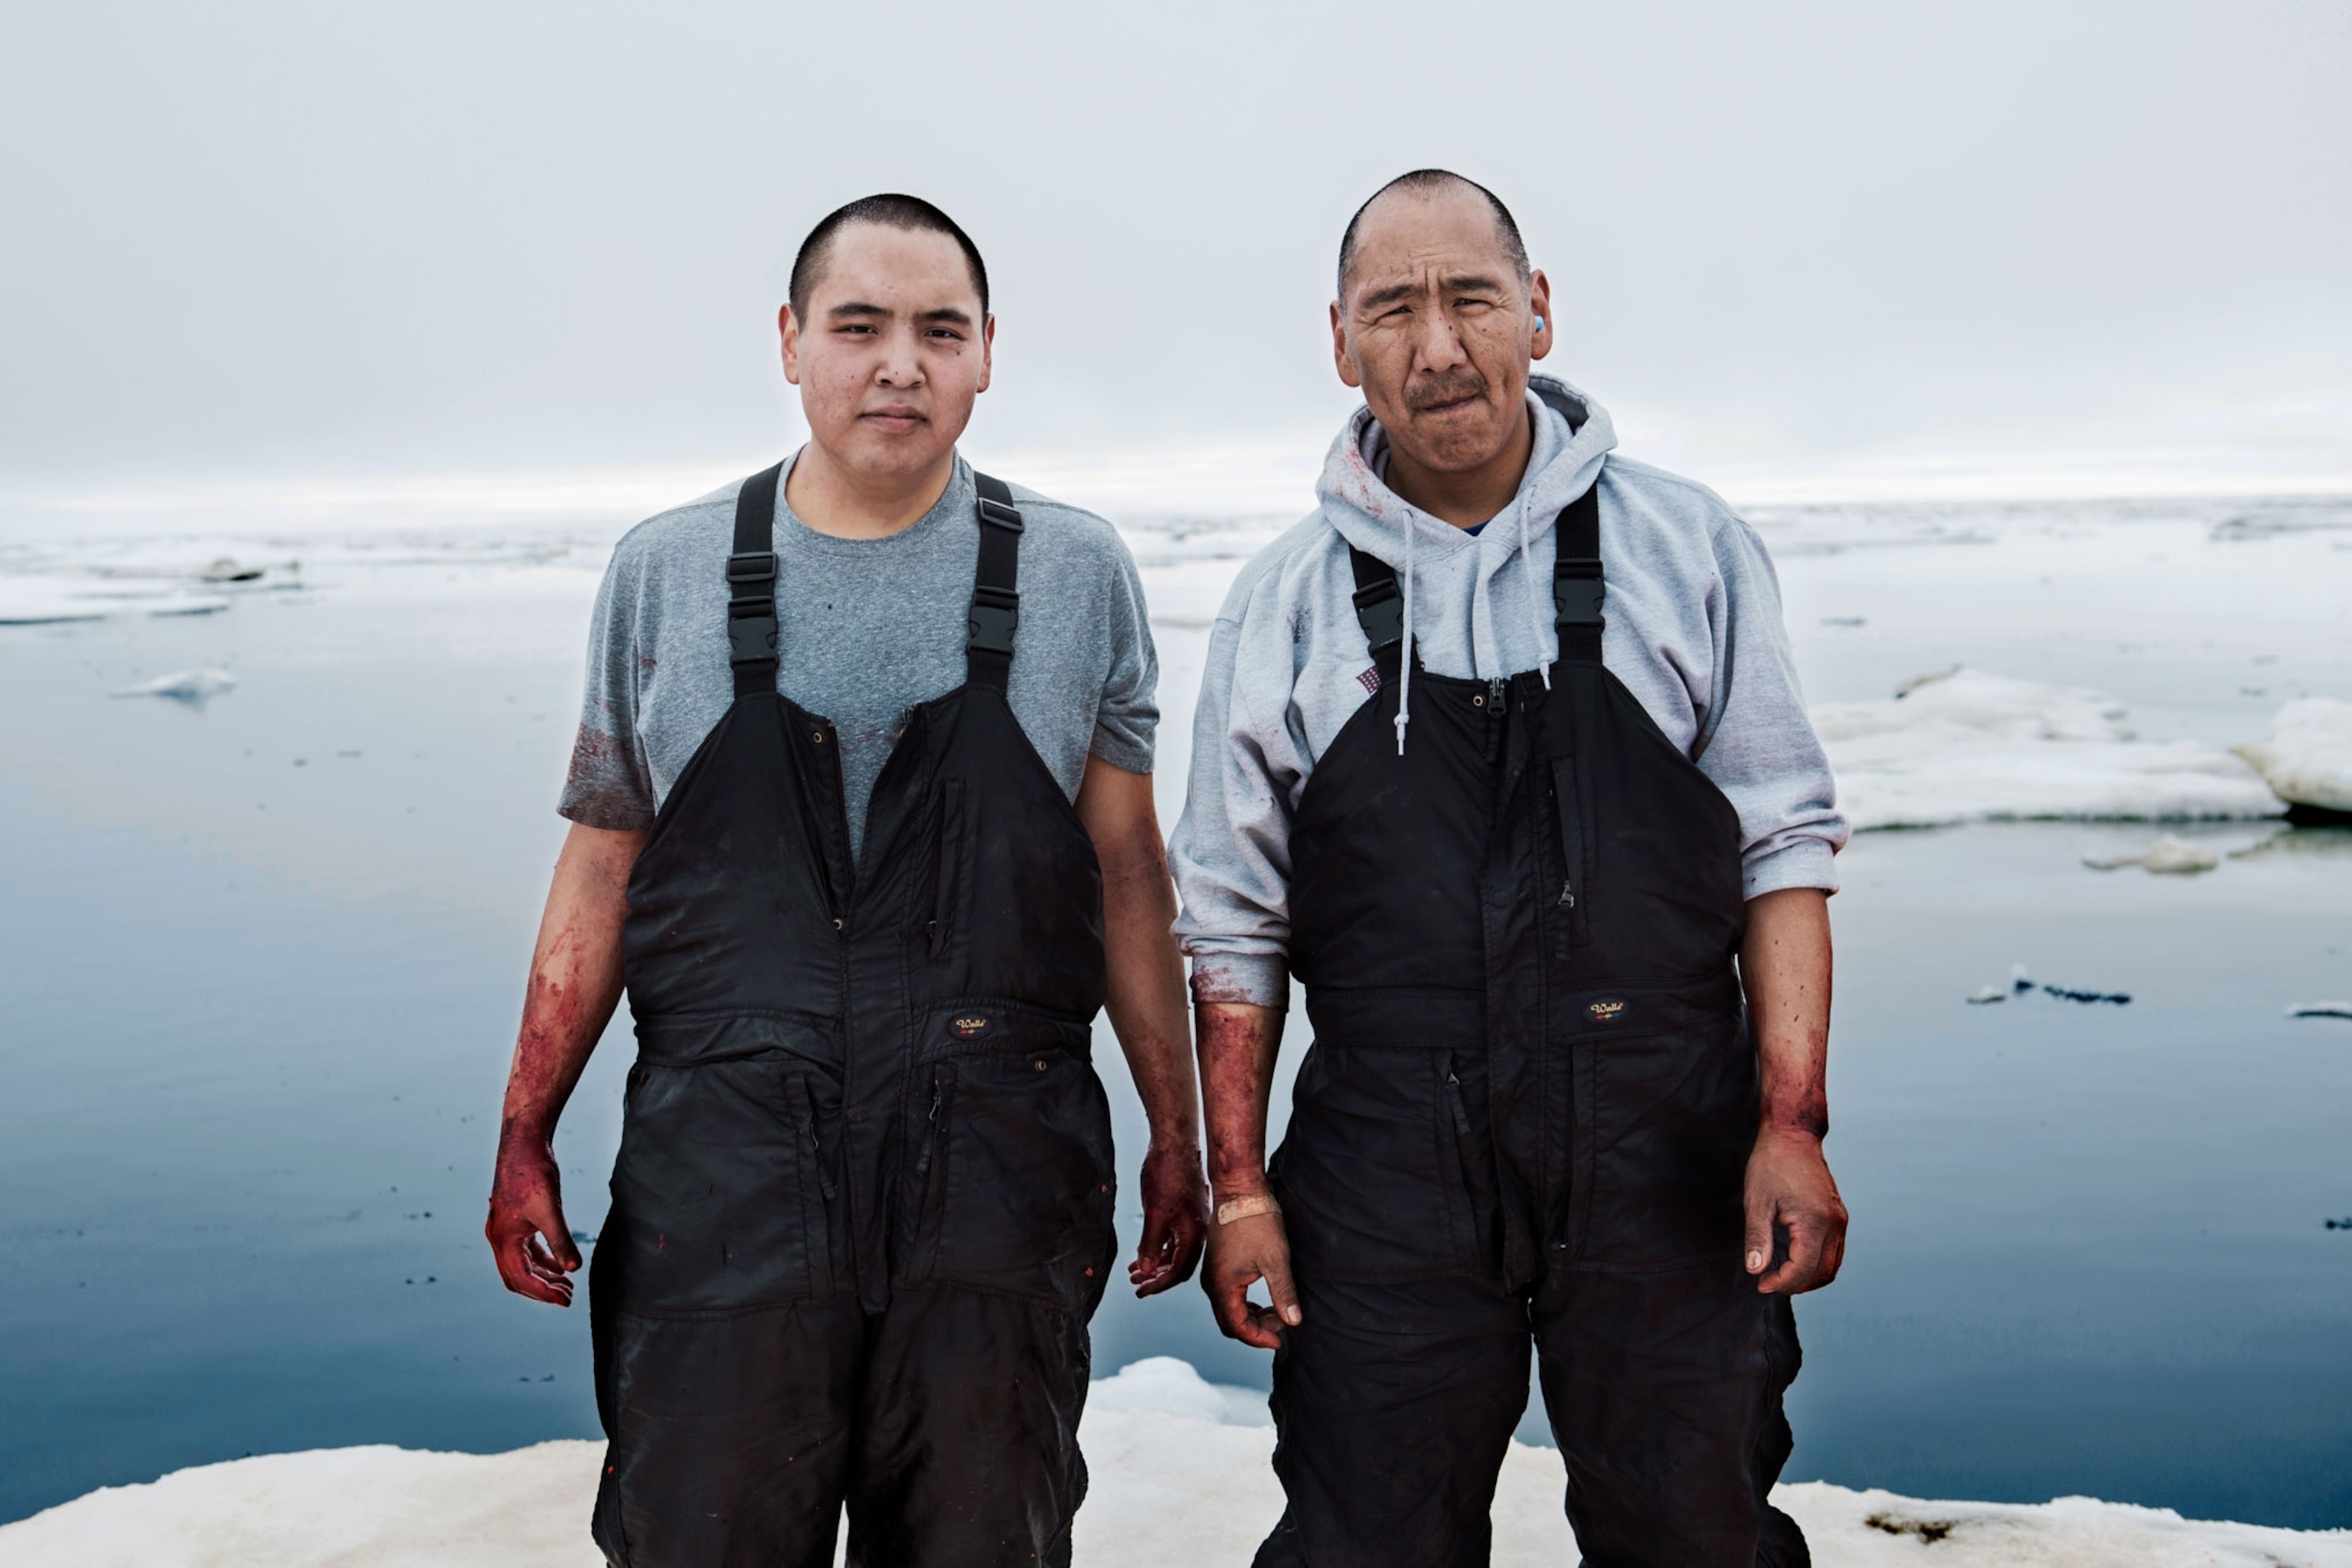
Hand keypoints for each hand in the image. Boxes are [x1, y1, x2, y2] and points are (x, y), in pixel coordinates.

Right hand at [486, 1127, 582, 1305]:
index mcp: (503, 1239)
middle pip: (517, 1278)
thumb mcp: (550, 1210)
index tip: (567, 1301)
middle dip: (541, 1290)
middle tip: (568, 1297)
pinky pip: (526, 1250)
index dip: (544, 1293)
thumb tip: (573, 1269)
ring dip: (543, 1277)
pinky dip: (541, 1260)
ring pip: (521, 1264)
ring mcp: (505, 1229)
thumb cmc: (534, 1174)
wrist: (524, 1143)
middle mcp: (499, 1238)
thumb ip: (561, 1241)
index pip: (522, 1279)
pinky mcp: (515, 1220)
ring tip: (567, 1285)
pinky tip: (560, 1265)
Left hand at [1128, 1139, 1210, 1296]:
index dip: (1159, 1284)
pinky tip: (1142, 1252)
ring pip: (1174, 1252)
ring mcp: (1191, 1222)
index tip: (1141, 1291)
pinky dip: (1157, 1248)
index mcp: (1195, 1234)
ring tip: (1134, 1272)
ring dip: (1154, 1263)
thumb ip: (1150, 1244)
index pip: (1178, 1271)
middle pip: (1178, 1265)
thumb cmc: (1167, 1174)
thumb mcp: (1155, 1213)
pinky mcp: (1184, 1213)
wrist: (1174, 1144)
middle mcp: (1197, 1231)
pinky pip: (1172, 1239)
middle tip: (1136, 1285)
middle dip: (1156, 1277)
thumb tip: (1145, 1271)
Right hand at [1203, 1206, 1300, 1348]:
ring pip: (1229, 1309)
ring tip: (1277, 1312)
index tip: (1281, 1339)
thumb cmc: (1257, 1221)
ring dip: (1252, 1316)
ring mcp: (1213, 1274)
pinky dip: (1246, 1304)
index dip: (1259, 1338)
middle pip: (1229, 1322)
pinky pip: (1228, 1295)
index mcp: (1222, 1286)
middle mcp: (1212, 1284)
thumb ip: (1284, 1293)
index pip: (1237, 1327)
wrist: (1240, 1191)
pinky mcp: (1218, 1265)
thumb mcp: (1276, 1259)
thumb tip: (1293, 1322)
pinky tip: (1265, 1299)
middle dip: (1256, 1329)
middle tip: (1282, 1325)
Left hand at [1744, 1126, 1847, 1294]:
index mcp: (1815, 1220)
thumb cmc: (1771, 1165)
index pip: (1804, 1269)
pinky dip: (1817, 1264)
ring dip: (1808, 1278)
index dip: (1782, 1283)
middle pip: (1822, 1273)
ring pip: (1832, 1266)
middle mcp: (1834, 1223)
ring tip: (1780, 1276)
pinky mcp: (1839, 1216)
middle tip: (1768, 1282)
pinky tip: (1793, 1261)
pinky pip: (1834, 1252)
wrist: (1793, 1136)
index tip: (1761, 1284)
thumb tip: (1755, 1270)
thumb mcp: (1756, 1202)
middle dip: (1795, 1285)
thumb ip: (1757, 1238)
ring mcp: (1840, 1220)